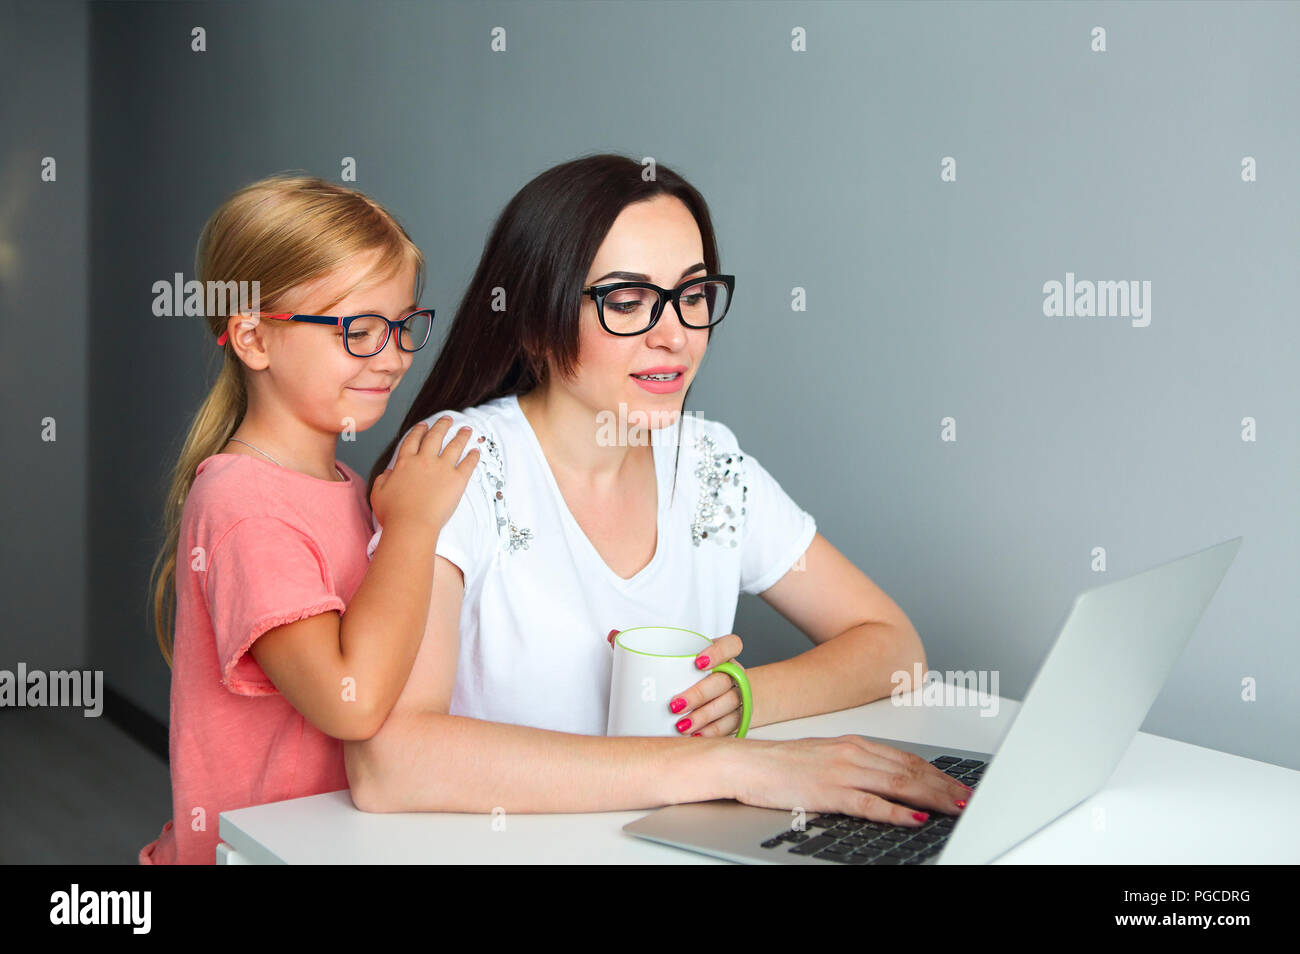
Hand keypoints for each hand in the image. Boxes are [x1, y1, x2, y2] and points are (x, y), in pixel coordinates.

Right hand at [369, 417, 479, 532]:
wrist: (411, 525)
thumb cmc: (393, 513)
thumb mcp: (378, 493)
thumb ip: (383, 479)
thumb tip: (388, 473)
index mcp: (405, 462)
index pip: (412, 440)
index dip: (419, 431)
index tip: (423, 425)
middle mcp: (424, 460)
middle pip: (435, 437)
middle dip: (442, 425)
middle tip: (447, 418)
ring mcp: (442, 468)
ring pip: (454, 446)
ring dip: (461, 436)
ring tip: (466, 429)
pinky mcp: (457, 480)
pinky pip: (468, 464)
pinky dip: (473, 456)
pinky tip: (476, 451)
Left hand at [607, 630, 745, 737]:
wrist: (726, 691)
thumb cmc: (695, 672)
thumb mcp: (678, 656)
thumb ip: (647, 645)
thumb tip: (614, 636)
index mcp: (722, 654)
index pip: (731, 645)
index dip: (718, 652)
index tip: (697, 662)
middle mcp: (733, 674)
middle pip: (723, 681)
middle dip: (699, 694)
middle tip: (674, 705)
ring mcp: (738, 696)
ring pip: (727, 705)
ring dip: (703, 717)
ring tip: (680, 727)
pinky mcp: (737, 716)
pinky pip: (730, 725)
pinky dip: (712, 732)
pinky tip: (696, 738)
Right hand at [727, 735, 972, 827]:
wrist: (745, 763)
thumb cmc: (780, 765)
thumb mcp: (824, 758)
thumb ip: (854, 766)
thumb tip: (883, 782)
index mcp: (854, 744)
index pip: (906, 759)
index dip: (936, 773)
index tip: (957, 785)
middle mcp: (853, 753)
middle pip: (910, 771)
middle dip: (944, 786)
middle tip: (969, 799)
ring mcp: (842, 772)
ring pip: (898, 784)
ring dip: (932, 797)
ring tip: (955, 808)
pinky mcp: (829, 792)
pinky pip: (870, 804)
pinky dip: (896, 812)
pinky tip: (914, 819)